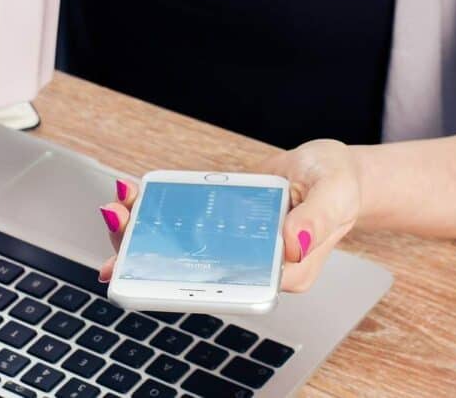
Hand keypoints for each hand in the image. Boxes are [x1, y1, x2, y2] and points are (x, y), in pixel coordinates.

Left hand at [98, 140, 361, 292]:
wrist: (330, 169)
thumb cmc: (338, 185)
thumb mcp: (335, 195)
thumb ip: (316, 220)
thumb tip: (291, 242)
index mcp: (279, 272)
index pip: (223, 286)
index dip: (178, 282)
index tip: (141, 265)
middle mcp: (251, 263)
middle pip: (191, 268)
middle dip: (145, 250)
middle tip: (118, 219)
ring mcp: (234, 242)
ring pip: (182, 245)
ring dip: (144, 229)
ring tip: (117, 207)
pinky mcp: (222, 220)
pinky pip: (187, 219)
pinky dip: (160, 209)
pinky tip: (136, 197)